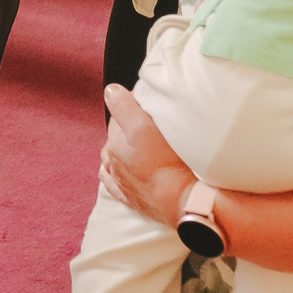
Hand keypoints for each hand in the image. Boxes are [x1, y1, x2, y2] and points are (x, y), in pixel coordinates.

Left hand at [99, 84, 196, 227]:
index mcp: (115, 143)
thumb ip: (124, 107)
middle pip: (117, 139)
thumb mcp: (144, 126)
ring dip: (123, 152)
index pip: (118, 118)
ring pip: (115, 161)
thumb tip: (110, 91)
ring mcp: (121, 182)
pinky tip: (116, 172)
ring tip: (138, 147)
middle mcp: (113, 163)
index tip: (147, 104)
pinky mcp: (132, 199)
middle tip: (147, 125)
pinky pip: (116, 185)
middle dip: (128, 130)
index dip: (132, 108)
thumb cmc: (165, 162)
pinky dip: (115, 176)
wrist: (181, 200)